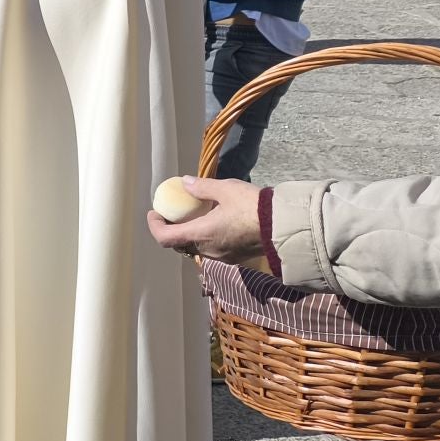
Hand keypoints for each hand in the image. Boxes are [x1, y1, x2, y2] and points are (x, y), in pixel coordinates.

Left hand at [146, 177, 263, 261]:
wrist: (284, 226)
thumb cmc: (253, 207)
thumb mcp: (225, 189)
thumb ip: (202, 187)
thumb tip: (184, 183)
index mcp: (201, 234)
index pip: (165, 238)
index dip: (154, 226)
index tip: (154, 214)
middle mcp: (208, 250)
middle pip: (181, 243)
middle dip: (174, 228)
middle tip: (176, 212)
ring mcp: (222, 256)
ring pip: (198, 246)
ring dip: (193, 233)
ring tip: (198, 214)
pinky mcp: (235, 257)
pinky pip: (214, 249)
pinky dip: (208, 237)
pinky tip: (218, 222)